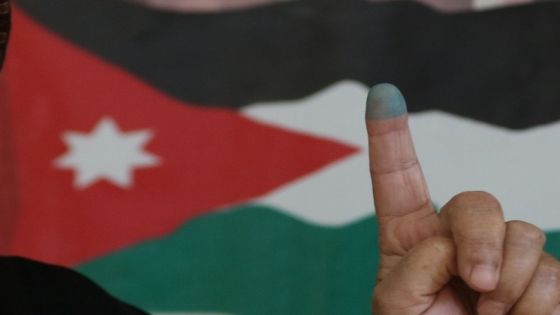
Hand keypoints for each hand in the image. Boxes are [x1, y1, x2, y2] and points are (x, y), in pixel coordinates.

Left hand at [366, 84, 559, 314]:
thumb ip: (415, 267)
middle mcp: (456, 239)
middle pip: (477, 202)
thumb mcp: (396, 305)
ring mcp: (500, 256)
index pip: (397, 180)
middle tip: (476, 283)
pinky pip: (552, 271)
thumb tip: (457, 246)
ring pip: (523, 235)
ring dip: (507, 282)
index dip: (390, 138)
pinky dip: (535, 302)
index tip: (382, 95)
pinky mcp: (538, 278)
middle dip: (480, 240)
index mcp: (410, 238)